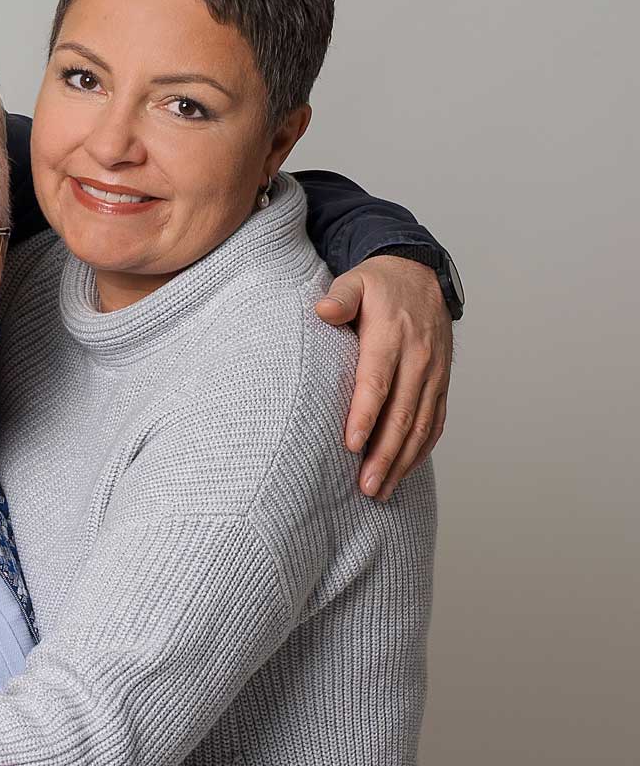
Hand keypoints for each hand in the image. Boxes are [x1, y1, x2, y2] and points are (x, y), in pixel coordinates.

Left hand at [315, 254, 452, 498]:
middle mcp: (419, 359)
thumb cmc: (379, 284)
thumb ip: (339, 296)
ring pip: (421, 425)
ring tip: (380, 490)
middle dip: (384, 454)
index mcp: (393, 336)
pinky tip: (403, 471)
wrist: (421, 275)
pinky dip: (421, 449)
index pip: (377, 381)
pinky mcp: (441, 383)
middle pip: (402, 414)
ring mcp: (434, 374)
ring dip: (402, 461)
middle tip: (365, 486)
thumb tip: (323, 311)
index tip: (350, 445)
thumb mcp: (355, 281)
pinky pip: (435, 421)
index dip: (365, 414)